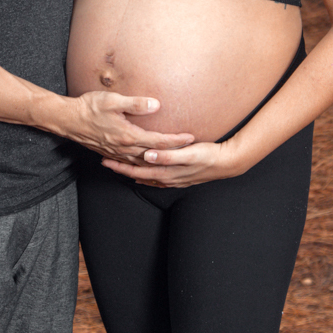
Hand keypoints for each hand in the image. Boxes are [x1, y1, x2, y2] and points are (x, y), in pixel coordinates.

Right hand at [69, 91, 193, 163]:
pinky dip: (142, 165)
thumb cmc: (89, 107)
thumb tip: (156, 105)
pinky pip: (130, 163)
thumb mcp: (113, 101)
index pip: (158, 141)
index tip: (190, 138)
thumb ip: (135, 104)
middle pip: (154, 154)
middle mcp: (124, 148)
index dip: (175, 140)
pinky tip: (146, 164)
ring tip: (172, 160)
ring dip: (158, 161)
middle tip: (189, 151)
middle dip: (172, 153)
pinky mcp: (110, 153)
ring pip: (143, 162)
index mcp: (128, 136)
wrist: (68, 120)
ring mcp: (116, 152)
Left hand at [102, 139, 246, 187]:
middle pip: (138, 175)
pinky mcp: (179, 176)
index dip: (121, 166)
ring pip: (146, 177)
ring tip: (119, 167)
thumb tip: (148, 156)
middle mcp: (166, 178)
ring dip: (132, 172)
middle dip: (121, 169)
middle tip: (104, 162)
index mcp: (166, 172)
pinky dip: (146, 176)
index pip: (137, 170)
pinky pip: (156, 178)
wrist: (227, 163)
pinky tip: (144, 174)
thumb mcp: (189, 154)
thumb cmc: (208, 156)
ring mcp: (173, 179)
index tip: (106, 160)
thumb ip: (168, 155)